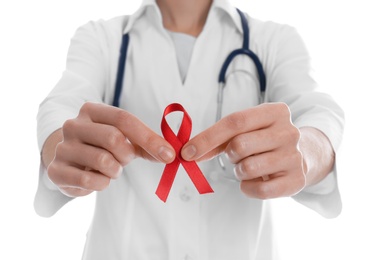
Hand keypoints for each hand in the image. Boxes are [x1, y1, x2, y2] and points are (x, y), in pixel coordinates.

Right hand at [45, 102, 174, 196]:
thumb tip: (169, 154)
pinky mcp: (56, 170)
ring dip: (115, 171)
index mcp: (92, 111)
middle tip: (124, 160)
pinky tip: (98, 179)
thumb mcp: (124, 139)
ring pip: (103, 161)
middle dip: (127, 155)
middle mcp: (73, 125)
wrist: (67, 159)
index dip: (149, 138)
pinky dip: (102, 183)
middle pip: (114, 138)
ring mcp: (62, 147)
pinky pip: (90, 181)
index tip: (169, 155)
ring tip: (110, 169)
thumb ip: (146, 144)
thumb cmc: (101, 146)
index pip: (124, 119)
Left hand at [181, 103, 305, 198]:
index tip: (187, 152)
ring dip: (240, 171)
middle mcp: (288, 132)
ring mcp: (295, 156)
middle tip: (238, 155)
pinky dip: (248, 188)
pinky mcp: (296, 180)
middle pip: (239, 145)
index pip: (235, 122)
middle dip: (230, 155)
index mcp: (275, 112)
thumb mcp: (244, 131)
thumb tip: (188, 153)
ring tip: (249, 166)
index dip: (207, 138)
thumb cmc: (263, 141)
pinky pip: (259, 190)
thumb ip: (216, 139)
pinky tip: (255, 180)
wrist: (302, 156)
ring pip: (247, 168)